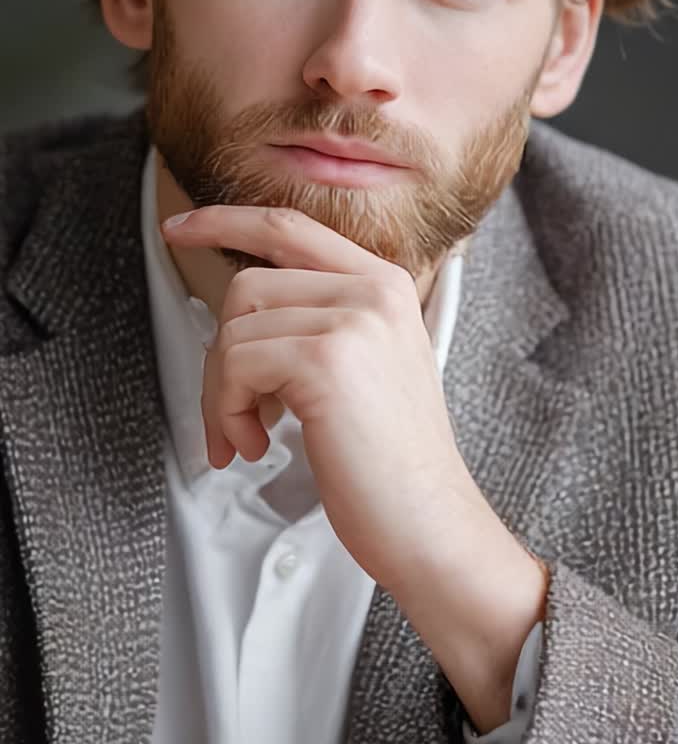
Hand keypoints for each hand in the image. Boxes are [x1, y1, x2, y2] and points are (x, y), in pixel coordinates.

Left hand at [164, 204, 546, 729]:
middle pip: (247, 284)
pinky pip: (236, 363)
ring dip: (222, 393)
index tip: (181, 227)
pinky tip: (258, 444)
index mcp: (384, 283)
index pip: (289, 227)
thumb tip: (236, 318)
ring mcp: (352, 318)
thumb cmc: (391, 463)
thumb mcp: (366, 368)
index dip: (225, 220)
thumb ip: (317, 324)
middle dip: (221, 354)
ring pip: (234, 327)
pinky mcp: (326, 358)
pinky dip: (228, 411)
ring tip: (251, 436)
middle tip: (235, 413)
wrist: (431, 523)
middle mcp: (372, 288)